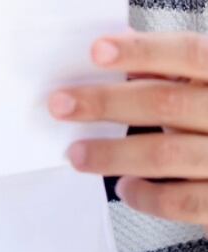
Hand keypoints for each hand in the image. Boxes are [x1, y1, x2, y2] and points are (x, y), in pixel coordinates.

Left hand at [54, 32, 207, 225]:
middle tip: (60, 105)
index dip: (144, 51)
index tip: (96, 51)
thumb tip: (114, 49)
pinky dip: (146, 196)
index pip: (190, 53)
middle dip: (106, 103)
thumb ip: (174, 70)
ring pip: (166, 153)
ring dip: (112, 154)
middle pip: (167, 103)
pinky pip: (182, 201)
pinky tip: (125, 188)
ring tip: (77, 154)